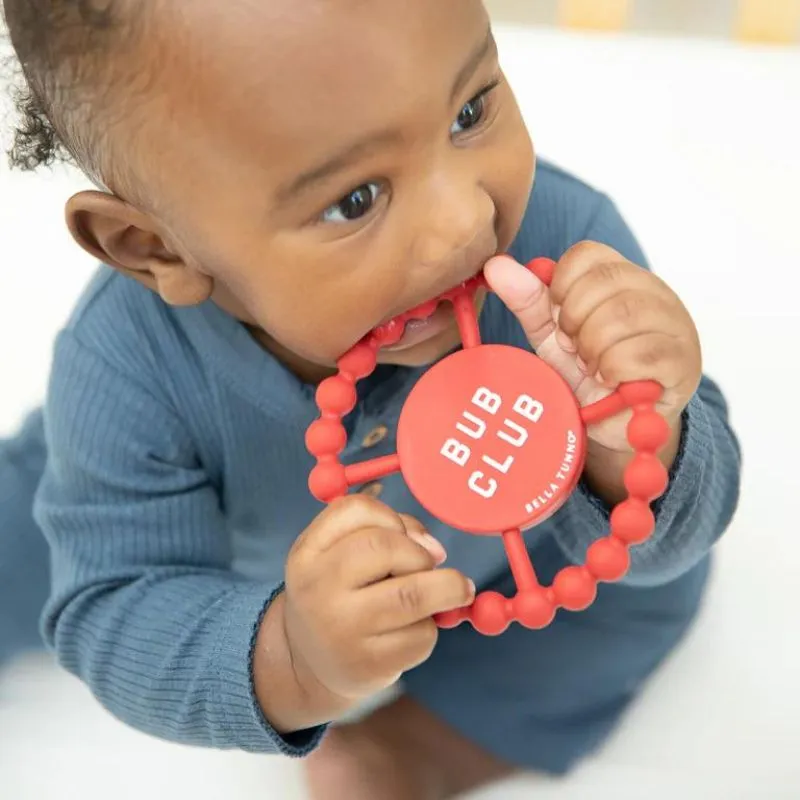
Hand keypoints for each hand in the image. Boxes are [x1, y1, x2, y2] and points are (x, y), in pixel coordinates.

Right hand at [280, 496, 474, 704]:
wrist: (310, 665)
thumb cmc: (338, 595)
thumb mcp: (339, 554)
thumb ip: (383, 530)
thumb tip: (433, 546)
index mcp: (307, 552)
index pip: (355, 510)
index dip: (393, 516)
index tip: (406, 534)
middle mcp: (318, 588)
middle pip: (385, 547)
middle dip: (421, 553)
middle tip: (430, 563)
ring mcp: (342, 630)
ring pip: (413, 594)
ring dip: (446, 588)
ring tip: (453, 590)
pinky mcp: (370, 664)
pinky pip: (421, 635)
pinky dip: (430, 626)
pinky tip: (413, 629)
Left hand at [484, 242, 701, 453]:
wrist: (613, 427)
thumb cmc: (588, 374)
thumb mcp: (551, 336)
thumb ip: (528, 301)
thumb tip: (495, 265)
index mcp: (622, 278)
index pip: (588, 255)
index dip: (561, 287)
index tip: (557, 318)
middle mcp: (655, 293)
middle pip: (605, 282)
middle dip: (574, 321)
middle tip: (573, 349)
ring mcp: (675, 326)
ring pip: (624, 315)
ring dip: (593, 348)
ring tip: (591, 366)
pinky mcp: (683, 362)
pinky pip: (641, 353)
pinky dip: (612, 369)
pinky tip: (609, 381)